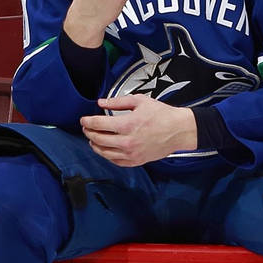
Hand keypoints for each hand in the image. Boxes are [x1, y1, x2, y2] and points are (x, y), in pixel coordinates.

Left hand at [79, 94, 197, 166]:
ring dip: (95, 145)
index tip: (84, 120)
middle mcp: (127, 141)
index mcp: (127, 124)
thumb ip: (117, 101)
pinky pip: (116, 161)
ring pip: (104, 152)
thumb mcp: (140, 101)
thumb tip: (101, 102)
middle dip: (88, 132)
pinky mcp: (136, 161)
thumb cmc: (162, 115)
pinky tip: (105, 149)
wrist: (179, 130)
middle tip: (86, 128)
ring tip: (92, 139)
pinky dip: (107, 155)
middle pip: (98, 139)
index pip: (98, 124)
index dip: (87, 121)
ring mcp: (131, 153)